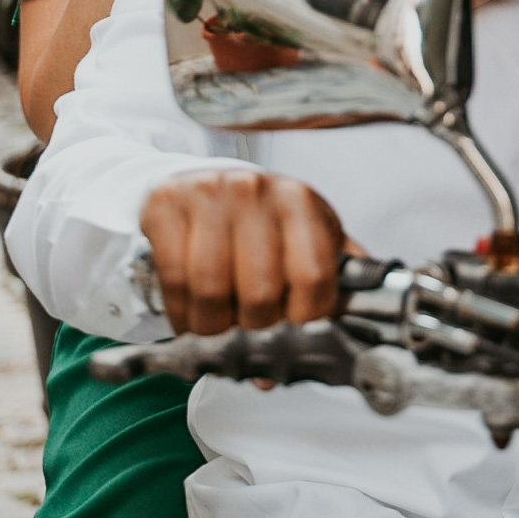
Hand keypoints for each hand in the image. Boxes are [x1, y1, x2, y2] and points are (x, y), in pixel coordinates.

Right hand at [140, 168, 345, 335]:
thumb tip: (352, 334)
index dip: (303, 318)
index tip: (292, 328)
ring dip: (212, 328)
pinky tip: (189, 314)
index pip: (313, 276)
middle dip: (254, 327)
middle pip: (260, 292)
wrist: (203, 184)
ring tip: (217, 326)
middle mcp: (256, 190)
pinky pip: (173, 280)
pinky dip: (180, 314)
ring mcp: (209, 193)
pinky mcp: (166, 204)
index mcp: (300, 201)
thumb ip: (332, 279)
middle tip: (248, 328)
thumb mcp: (305, 236)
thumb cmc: (259, 220)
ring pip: (211, 291)